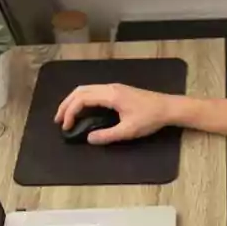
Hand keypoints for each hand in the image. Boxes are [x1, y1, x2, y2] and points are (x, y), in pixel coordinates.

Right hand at [54, 83, 175, 144]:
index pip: (82, 99)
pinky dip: (82, 99)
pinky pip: (93, 91)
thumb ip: (107, 135)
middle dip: (66, 104)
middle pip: (80, 91)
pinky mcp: (117, 90)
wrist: (168, 107)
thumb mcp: (128, 131)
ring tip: (66, 115)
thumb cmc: (150, 118)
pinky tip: (82, 110)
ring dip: (73, 101)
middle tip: (58, 120)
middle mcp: (110, 87)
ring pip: (86, 89)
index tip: (66, 127)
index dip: (70, 112)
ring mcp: (114, 87)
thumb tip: (89, 138)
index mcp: (110, 95)